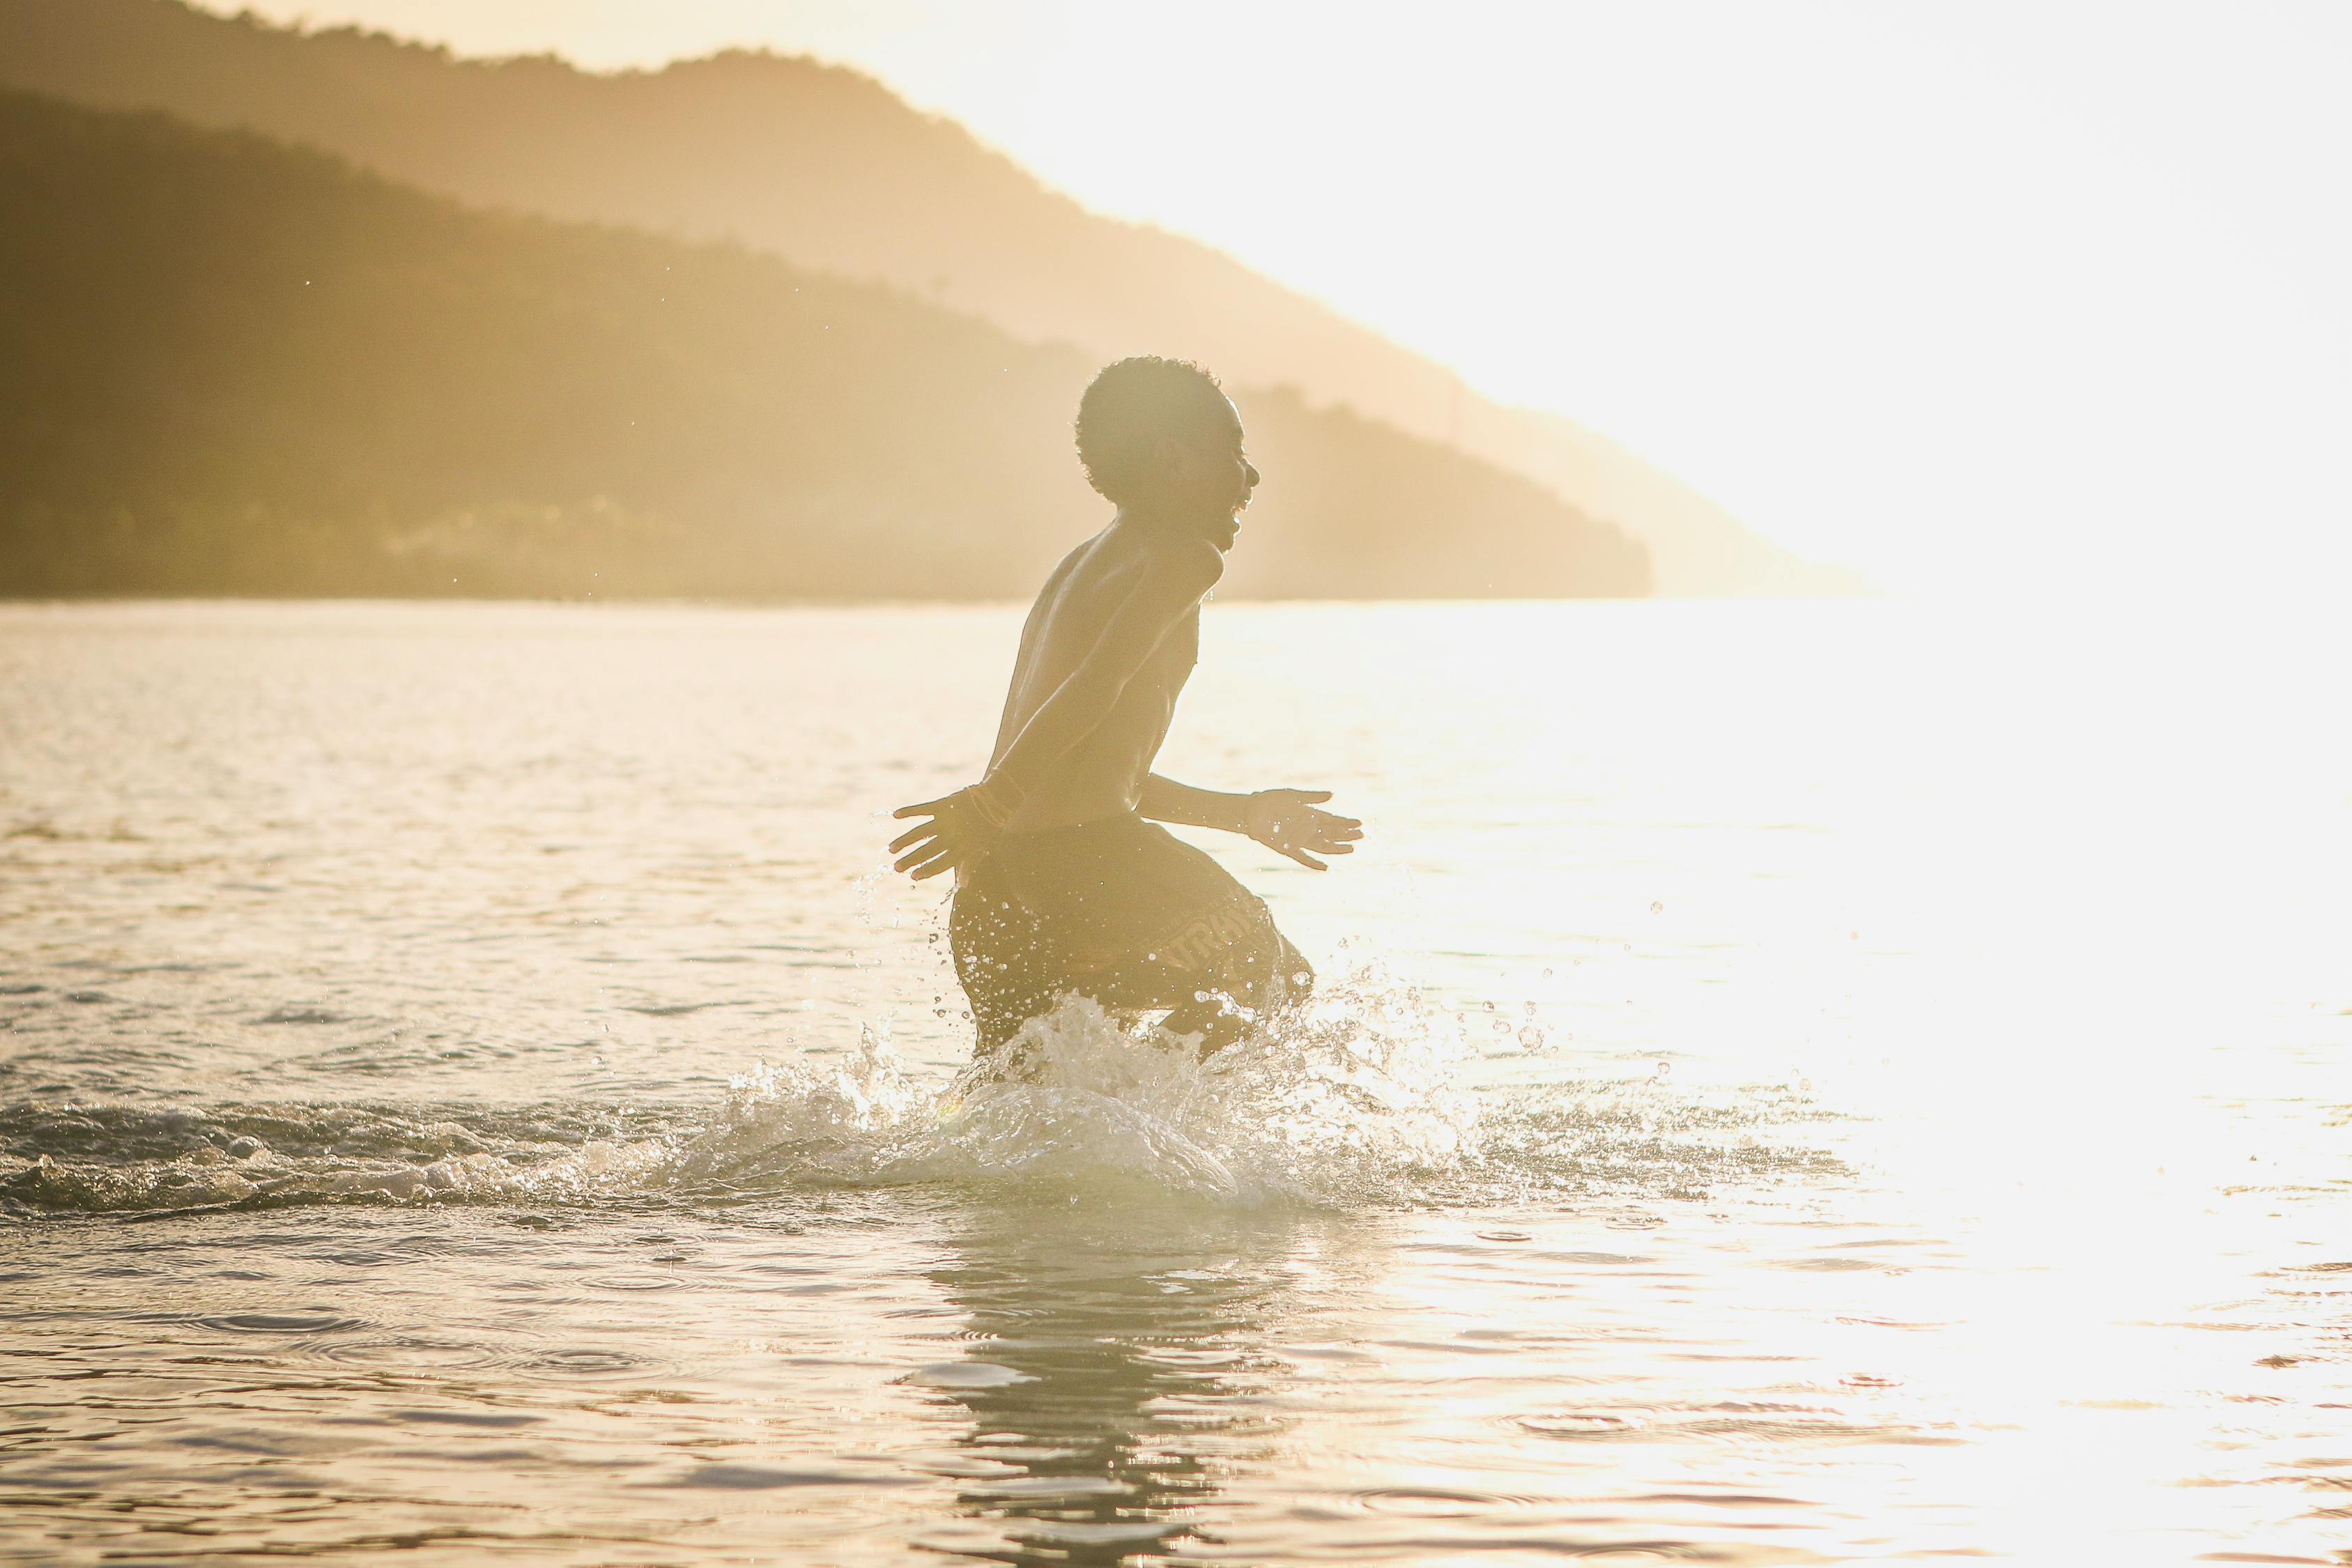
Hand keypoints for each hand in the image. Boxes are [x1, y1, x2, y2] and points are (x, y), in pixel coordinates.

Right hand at [889, 787, 1001, 881]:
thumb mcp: (979, 849)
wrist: (994, 801)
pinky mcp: (943, 805)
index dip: (926, 871)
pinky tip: (895, 815)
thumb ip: (968, 866)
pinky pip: (922, 809)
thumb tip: (964, 885)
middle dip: (910, 860)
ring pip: (920, 833)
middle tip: (895, 867)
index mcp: (961, 849)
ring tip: (891, 849)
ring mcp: (946, 821)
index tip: (912, 877)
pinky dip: (908, 811)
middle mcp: (952, 837)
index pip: (940, 864)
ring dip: (904, 841)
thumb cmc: (986, 828)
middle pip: (926, 851)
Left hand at [1242, 788, 1361, 870]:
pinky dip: (1313, 863)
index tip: (1360, 823)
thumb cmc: (1271, 801)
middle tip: (1361, 836)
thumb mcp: (1293, 795)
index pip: (1333, 821)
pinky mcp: (1287, 849)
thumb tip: (1332, 795)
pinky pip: (1303, 858)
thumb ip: (1312, 797)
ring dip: (1336, 848)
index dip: (1346, 823)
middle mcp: (1307, 829)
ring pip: (1322, 846)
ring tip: (1351, 849)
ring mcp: (1298, 840)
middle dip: (1346, 835)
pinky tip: (1325, 867)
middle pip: (1331, 834)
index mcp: (1310, 815)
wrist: (1250, 811)